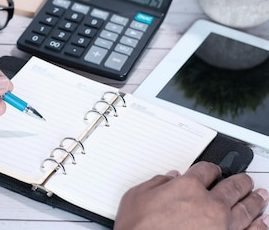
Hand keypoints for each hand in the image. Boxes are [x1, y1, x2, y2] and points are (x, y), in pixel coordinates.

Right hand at [114, 161, 268, 229]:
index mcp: (187, 187)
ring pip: (246, 209)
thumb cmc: (138, 229)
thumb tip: (168, 179)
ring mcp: (221, 226)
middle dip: (240, 182)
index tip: (213, 170)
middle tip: (245, 180)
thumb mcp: (136, 196)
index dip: (211, 168)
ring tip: (259, 197)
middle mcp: (209, 204)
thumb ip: (156, 183)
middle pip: (232, 187)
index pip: (206, 170)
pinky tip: (261, 223)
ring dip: (254, 201)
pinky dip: (258, 226)